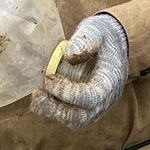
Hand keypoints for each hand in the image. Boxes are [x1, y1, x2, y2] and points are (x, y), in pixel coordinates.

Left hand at [29, 13, 128, 129]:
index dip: (68, 93)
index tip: (48, 79)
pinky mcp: (89, 105)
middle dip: (57, 110)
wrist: (113, 41)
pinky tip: (43, 96)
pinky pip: (73, 115)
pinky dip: (57, 109)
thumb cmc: (103, 34)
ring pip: (76, 120)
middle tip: (37, 96)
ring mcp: (98, 104)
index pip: (91, 97)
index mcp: (111, 80)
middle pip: (83, 117)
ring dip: (54, 112)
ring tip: (36, 97)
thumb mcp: (96, 29)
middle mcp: (107, 98)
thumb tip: (70, 56)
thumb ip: (85, 40)